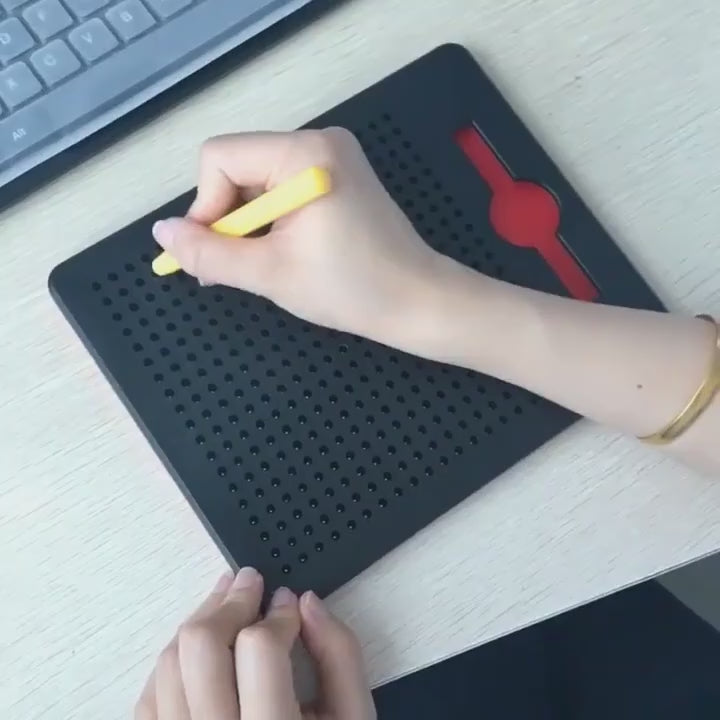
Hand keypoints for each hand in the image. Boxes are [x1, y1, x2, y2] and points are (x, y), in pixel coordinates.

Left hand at [135, 567, 375, 719]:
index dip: (278, 613)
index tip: (289, 602)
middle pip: (200, 647)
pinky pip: (149, 696)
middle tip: (250, 583)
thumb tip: (308, 604)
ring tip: (226, 606)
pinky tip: (200, 651)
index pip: (259, 650)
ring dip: (199, 621)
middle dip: (229, 602)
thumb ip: (341, 657)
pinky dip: (173, 662)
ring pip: (168, 663)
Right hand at [151, 128, 468, 350]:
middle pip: (238, 166)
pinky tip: (283, 252)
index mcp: (304, 154)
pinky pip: (283, 188)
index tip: (215, 254)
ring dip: (249, 224)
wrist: (417, 301)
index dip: (206, 208)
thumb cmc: (350, 288)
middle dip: (228, 218)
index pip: (219, 159)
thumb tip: (162, 233)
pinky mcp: (340, 176)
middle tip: (236, 268)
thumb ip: (209, 253)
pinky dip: (272, 221)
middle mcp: (319, 141)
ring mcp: (333, 156)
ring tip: (264, 266)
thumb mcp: (269, 274)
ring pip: (258, 180)